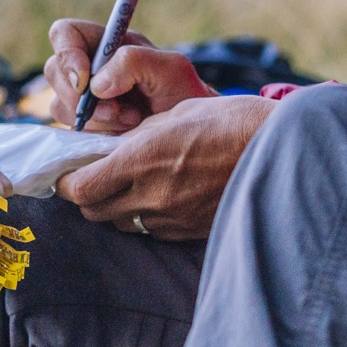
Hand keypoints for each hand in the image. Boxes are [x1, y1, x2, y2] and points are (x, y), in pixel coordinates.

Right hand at [44, 19, 215, 133]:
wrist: (188, 132)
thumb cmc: (184, 93)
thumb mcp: (170, 69)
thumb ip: (134, 62)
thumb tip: (97, 84)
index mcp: (106, 44)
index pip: (64, 33)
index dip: (66, 54)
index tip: (85, 82)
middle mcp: (89, 68)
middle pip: (54, 72)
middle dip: (81, 97)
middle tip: (117, 112)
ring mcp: (83, 98)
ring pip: (59, 105)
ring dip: (93, 119)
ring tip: (130, 122)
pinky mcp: (85, 125)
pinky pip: (71, 130)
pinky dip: (95, 134)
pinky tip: (122, 134)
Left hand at [57, 95, 275, 239]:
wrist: (280, 149)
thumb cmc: (229, 121)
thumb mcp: (174, 115)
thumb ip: (136, 137)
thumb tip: (110, 152)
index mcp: (141, 160)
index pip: (81, 188)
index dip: (67, 183)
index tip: (68, 173)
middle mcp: (151, 196)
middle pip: (95, 212)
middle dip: (89, 196)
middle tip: (95, 178)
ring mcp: (171, 219)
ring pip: (122, 225)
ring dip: (117, 209)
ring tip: (130, 187)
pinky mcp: (190, 231)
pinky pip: (152, 231)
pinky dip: (146, 217)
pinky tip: (161, 197)